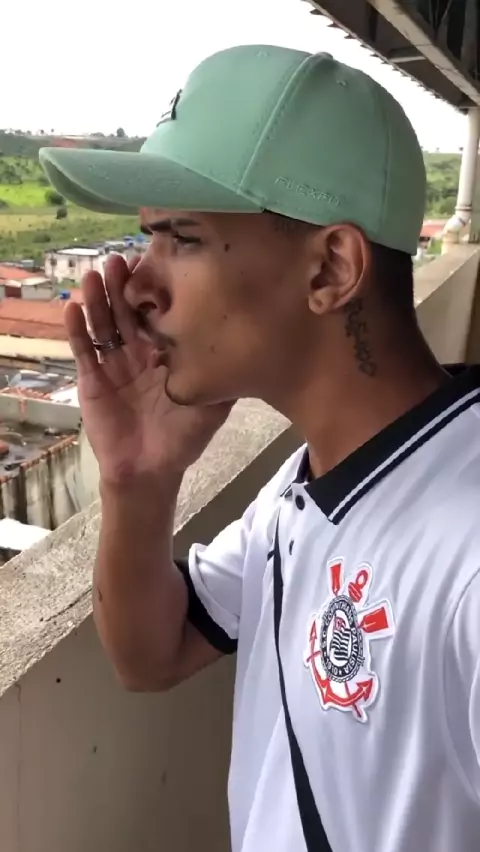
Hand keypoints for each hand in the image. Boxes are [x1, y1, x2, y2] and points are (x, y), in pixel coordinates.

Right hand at [65, 254, 231, 483]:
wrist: (149, 470)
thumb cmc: (182, 438)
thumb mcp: (211, 407)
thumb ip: (223, 378)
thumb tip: (249, 346)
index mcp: (166, 352)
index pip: (159, 313)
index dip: (156, 290)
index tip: (156, 264)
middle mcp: (138, 351)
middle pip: (128, 311)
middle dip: (123, 286)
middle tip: (120, 260)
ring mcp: (113, 362)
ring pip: (103, 324)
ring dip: (97, 300)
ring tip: (95, 275)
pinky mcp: (91, 378)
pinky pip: (83, 351)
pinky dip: (76, 330)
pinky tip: (72, 309)